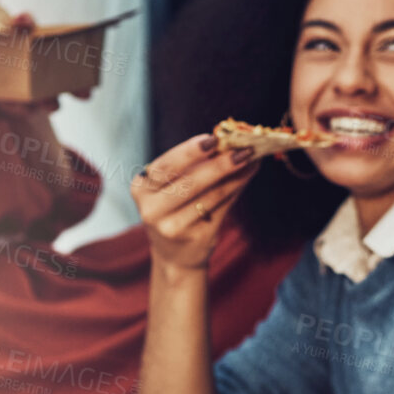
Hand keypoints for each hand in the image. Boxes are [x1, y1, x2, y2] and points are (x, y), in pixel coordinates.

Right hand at [131, 134, 257, 270]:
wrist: (175, 254)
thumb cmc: (175, 208)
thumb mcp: (174, 186)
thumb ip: (196, 165)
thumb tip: (229, 143)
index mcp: (142, 188)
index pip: (166, 166)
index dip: (189, 152)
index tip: (212, 139)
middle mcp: (152, 210)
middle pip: (189, 183)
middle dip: (219, 164)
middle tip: (242, 150)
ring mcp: (173, 228)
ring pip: (210, 195)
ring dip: (235, 175)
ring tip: (252, 159)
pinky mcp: (196, 238)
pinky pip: (222, 208)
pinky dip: (236, 188)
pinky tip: (247, 175)